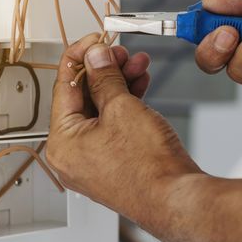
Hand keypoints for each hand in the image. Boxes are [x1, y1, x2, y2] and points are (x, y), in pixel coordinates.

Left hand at [46, 34, 201, 225]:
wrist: (179, 201)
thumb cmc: (149, 169)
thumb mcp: (122, 108)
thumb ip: (104, 77)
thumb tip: (95, 57)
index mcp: (61, 143)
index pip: (63, 87)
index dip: (79, 57)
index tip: (93, 41)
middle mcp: (71, 154)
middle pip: (81, 98)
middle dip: (103, 70)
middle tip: (118, 52)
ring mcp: (90, 159)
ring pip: (99, 110)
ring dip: (117, 84)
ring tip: (136, 64)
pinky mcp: (110, 161)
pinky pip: (110, 125)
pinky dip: (123, 104)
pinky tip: (139, 84)